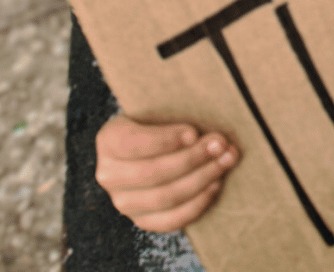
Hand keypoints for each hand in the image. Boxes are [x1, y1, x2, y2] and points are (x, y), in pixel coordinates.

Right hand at [93, 114, 238, 232]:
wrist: (144, 151)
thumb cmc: (155, 125)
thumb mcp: (154, 112)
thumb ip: (172, 116)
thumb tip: (206, 133)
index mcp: (109, 141)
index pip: (135, 143)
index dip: (166, 140)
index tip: (193, 132)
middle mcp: (109, 175)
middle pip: (155, 172)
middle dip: (193, 158)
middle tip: (220, 145)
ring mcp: (124, 202)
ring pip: (166, 197)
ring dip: (202, 179)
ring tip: (224, 161)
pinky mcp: (142, 221)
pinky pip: (171, 220)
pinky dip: (197, 204)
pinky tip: (214, 184)